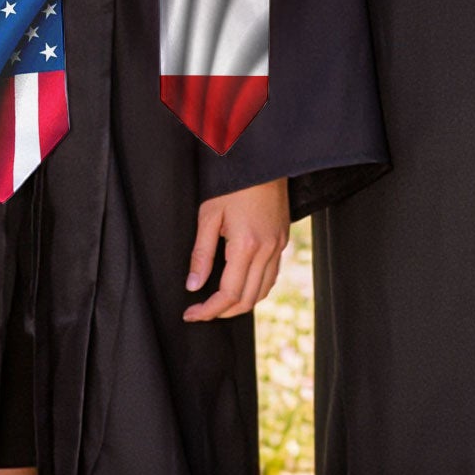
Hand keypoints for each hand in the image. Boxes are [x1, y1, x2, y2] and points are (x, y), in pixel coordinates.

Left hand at [183, 177, 289, 321]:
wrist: (263, 160)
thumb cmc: (234, 183)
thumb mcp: (209, 215)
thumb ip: (201, 254)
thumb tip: (193, 285)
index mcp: (246, 245)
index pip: (228, 294)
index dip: (208, 310)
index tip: (191, 314)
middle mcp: (267, 249)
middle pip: (247, 299)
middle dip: (223, 312)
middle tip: (201, 311)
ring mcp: (278, 245)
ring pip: (263, 291)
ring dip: (241, 303)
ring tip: (219, 303)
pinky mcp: (283, 239)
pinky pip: (272, 275)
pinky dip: (256, 288)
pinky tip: (241, 284)